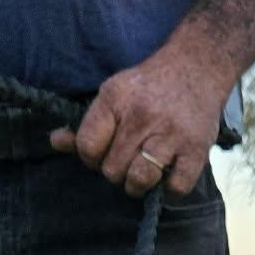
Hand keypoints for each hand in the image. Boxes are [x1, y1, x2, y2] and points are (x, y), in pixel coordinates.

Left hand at [51, 37, 233, 198]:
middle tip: (127, 160)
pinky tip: (168, 175)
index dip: (91, 157)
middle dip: (116, 171)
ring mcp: (171, 133)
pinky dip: (170, 189)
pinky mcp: (196, 149)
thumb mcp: (114, 94)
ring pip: (139, 180)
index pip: (87, 146)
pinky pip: (175, 187)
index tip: (103, 152)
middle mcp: (142, 115)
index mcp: (116, 98)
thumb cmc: (150, 85)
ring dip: (138, 185)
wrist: (198, 64)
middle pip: (112, 169)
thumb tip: (56, 142)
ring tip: (143, 174)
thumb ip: (86, 122)